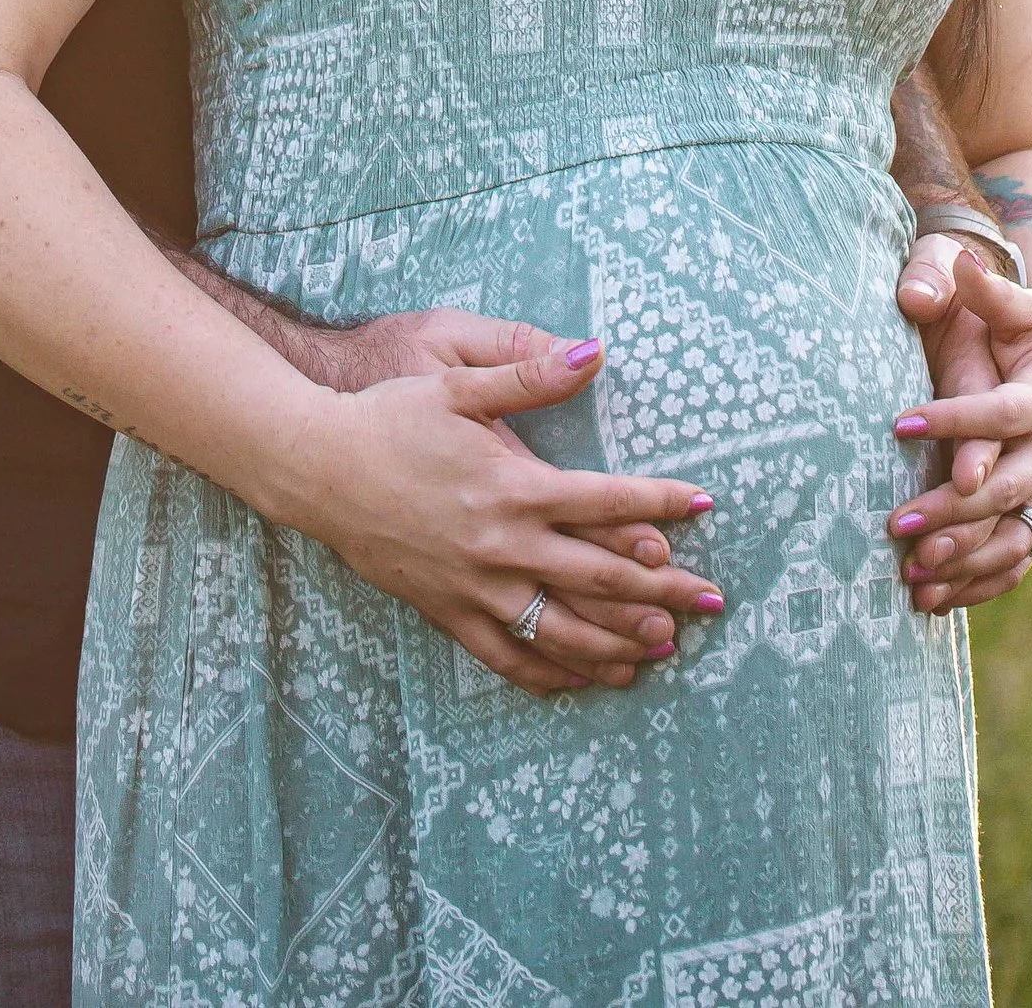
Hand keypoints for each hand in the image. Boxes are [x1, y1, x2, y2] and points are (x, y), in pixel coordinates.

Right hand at [296, 327, 721, 694]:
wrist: (319, 468)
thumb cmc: (390, 416)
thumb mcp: (457, 381)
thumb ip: (529, 373)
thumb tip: (594, 351)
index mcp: (513, 486)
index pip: (607, 501)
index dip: (660, 504)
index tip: (704, 506)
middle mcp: (502, 546)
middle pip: (602, 577)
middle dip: (664, 591)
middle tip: (713, 603)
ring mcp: (475, 588)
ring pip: (564, 629)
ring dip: (621, 643)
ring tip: (665, 650)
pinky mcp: (448, 613)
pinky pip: (510, 657)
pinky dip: (553, 673)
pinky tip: (585, 679)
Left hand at [887, 250, 1031, 612]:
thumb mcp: (1021, 307)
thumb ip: (988, 289)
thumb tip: (959, 261)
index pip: (1002, 413)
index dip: (956, 420)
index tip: (899, 422)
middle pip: (1006, 488)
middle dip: (952, 508)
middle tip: (896, 522)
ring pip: (1011, 537)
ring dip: (963, 557)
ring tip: (910, 570)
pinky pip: (1015, 564)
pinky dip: (977, 585)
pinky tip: (931, 600)